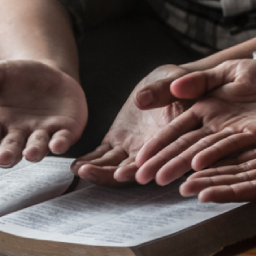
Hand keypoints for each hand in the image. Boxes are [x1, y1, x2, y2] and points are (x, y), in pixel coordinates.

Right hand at [0, 60, 86, 166]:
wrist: (49, 74)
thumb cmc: (17, 77)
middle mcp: (19, 133)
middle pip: (11, 148)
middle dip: (8, 154)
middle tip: (2, 160)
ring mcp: (42, 134)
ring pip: (37, 146)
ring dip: (34, 151)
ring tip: (30, 154)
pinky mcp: (64, 131)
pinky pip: (62, 139)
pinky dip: (60, 143)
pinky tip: (57, 146)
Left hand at [71, 65, 190, 185]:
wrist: (171, 84)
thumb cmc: (181, 81)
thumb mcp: (176, 80)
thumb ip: (163, 90)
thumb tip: (141, 100)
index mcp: (173, 141)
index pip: (159, 161)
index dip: (141, 170)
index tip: (121, 174)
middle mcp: (154, 151)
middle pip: (132, 171)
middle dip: (110, 175)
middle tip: (89, 172)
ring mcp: (134, 148)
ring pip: (115, 166)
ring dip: (97, 170)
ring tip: (78, 168)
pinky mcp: (119, 141)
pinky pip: (103, 155)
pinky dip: (90, 161)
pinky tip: (75, 165)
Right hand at [127, 59, 255, 185]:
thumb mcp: (229, 71)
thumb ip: (201, 81)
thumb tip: (175, 87)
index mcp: (205, 109)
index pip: (175, 129)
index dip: (157, 143)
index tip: (139, 158)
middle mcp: (215, 127)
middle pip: (183, 146)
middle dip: (162, 161)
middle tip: (140, 177)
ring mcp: (232, 135)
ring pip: (201, 153)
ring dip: (180, 167)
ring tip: (161, 180)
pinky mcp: (252, 140)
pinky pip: (229, 151)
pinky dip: (211, 160)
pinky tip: (195, 169)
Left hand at [180, 104, 255, 202]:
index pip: (253, 188)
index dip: (227, 192)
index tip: (202, 195)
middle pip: (239, 180)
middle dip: (210, 184)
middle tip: (179, 187)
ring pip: (238, 167)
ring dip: (212, 172)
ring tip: (184, 176)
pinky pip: (245, 153)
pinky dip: (226, 155)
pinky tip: (205, 155)